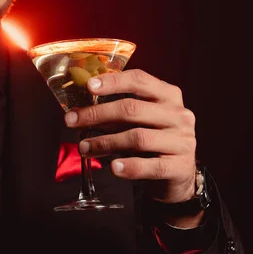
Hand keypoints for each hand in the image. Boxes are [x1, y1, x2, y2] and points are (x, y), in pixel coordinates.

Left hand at [63, 69, 196, 203]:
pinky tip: (113, 168)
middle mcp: (178, 115)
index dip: (113, 82)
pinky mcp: (180, 166)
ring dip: (104, 143)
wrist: (178, 173)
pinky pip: (151, 166)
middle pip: (132, 109)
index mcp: (167, 95)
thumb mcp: (136, 122)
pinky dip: (129, 167)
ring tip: (83, 148)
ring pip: (138, 138)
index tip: (88, 86)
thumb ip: (114, 114)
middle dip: (97, 114)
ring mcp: (181, 141)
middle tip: (71, 121)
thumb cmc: (150, 142)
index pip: (139, 80)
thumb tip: (78, 112)